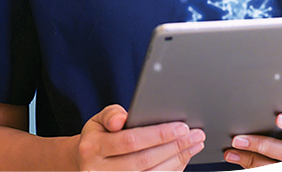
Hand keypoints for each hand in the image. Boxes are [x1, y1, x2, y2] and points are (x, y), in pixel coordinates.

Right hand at [76, 104, 205, 171]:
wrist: (85, 165)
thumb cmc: (98, 138)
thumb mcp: (98, 120)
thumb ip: (111, 115)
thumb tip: (121, 119)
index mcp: (92, 149)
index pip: (130, 141)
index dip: (158, 135)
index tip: (181, 127)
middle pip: (144, 161)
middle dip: (174, 147)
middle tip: (195, 135)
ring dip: (177, 161)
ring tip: (194, 145)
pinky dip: (171, 171)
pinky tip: (182, 158)